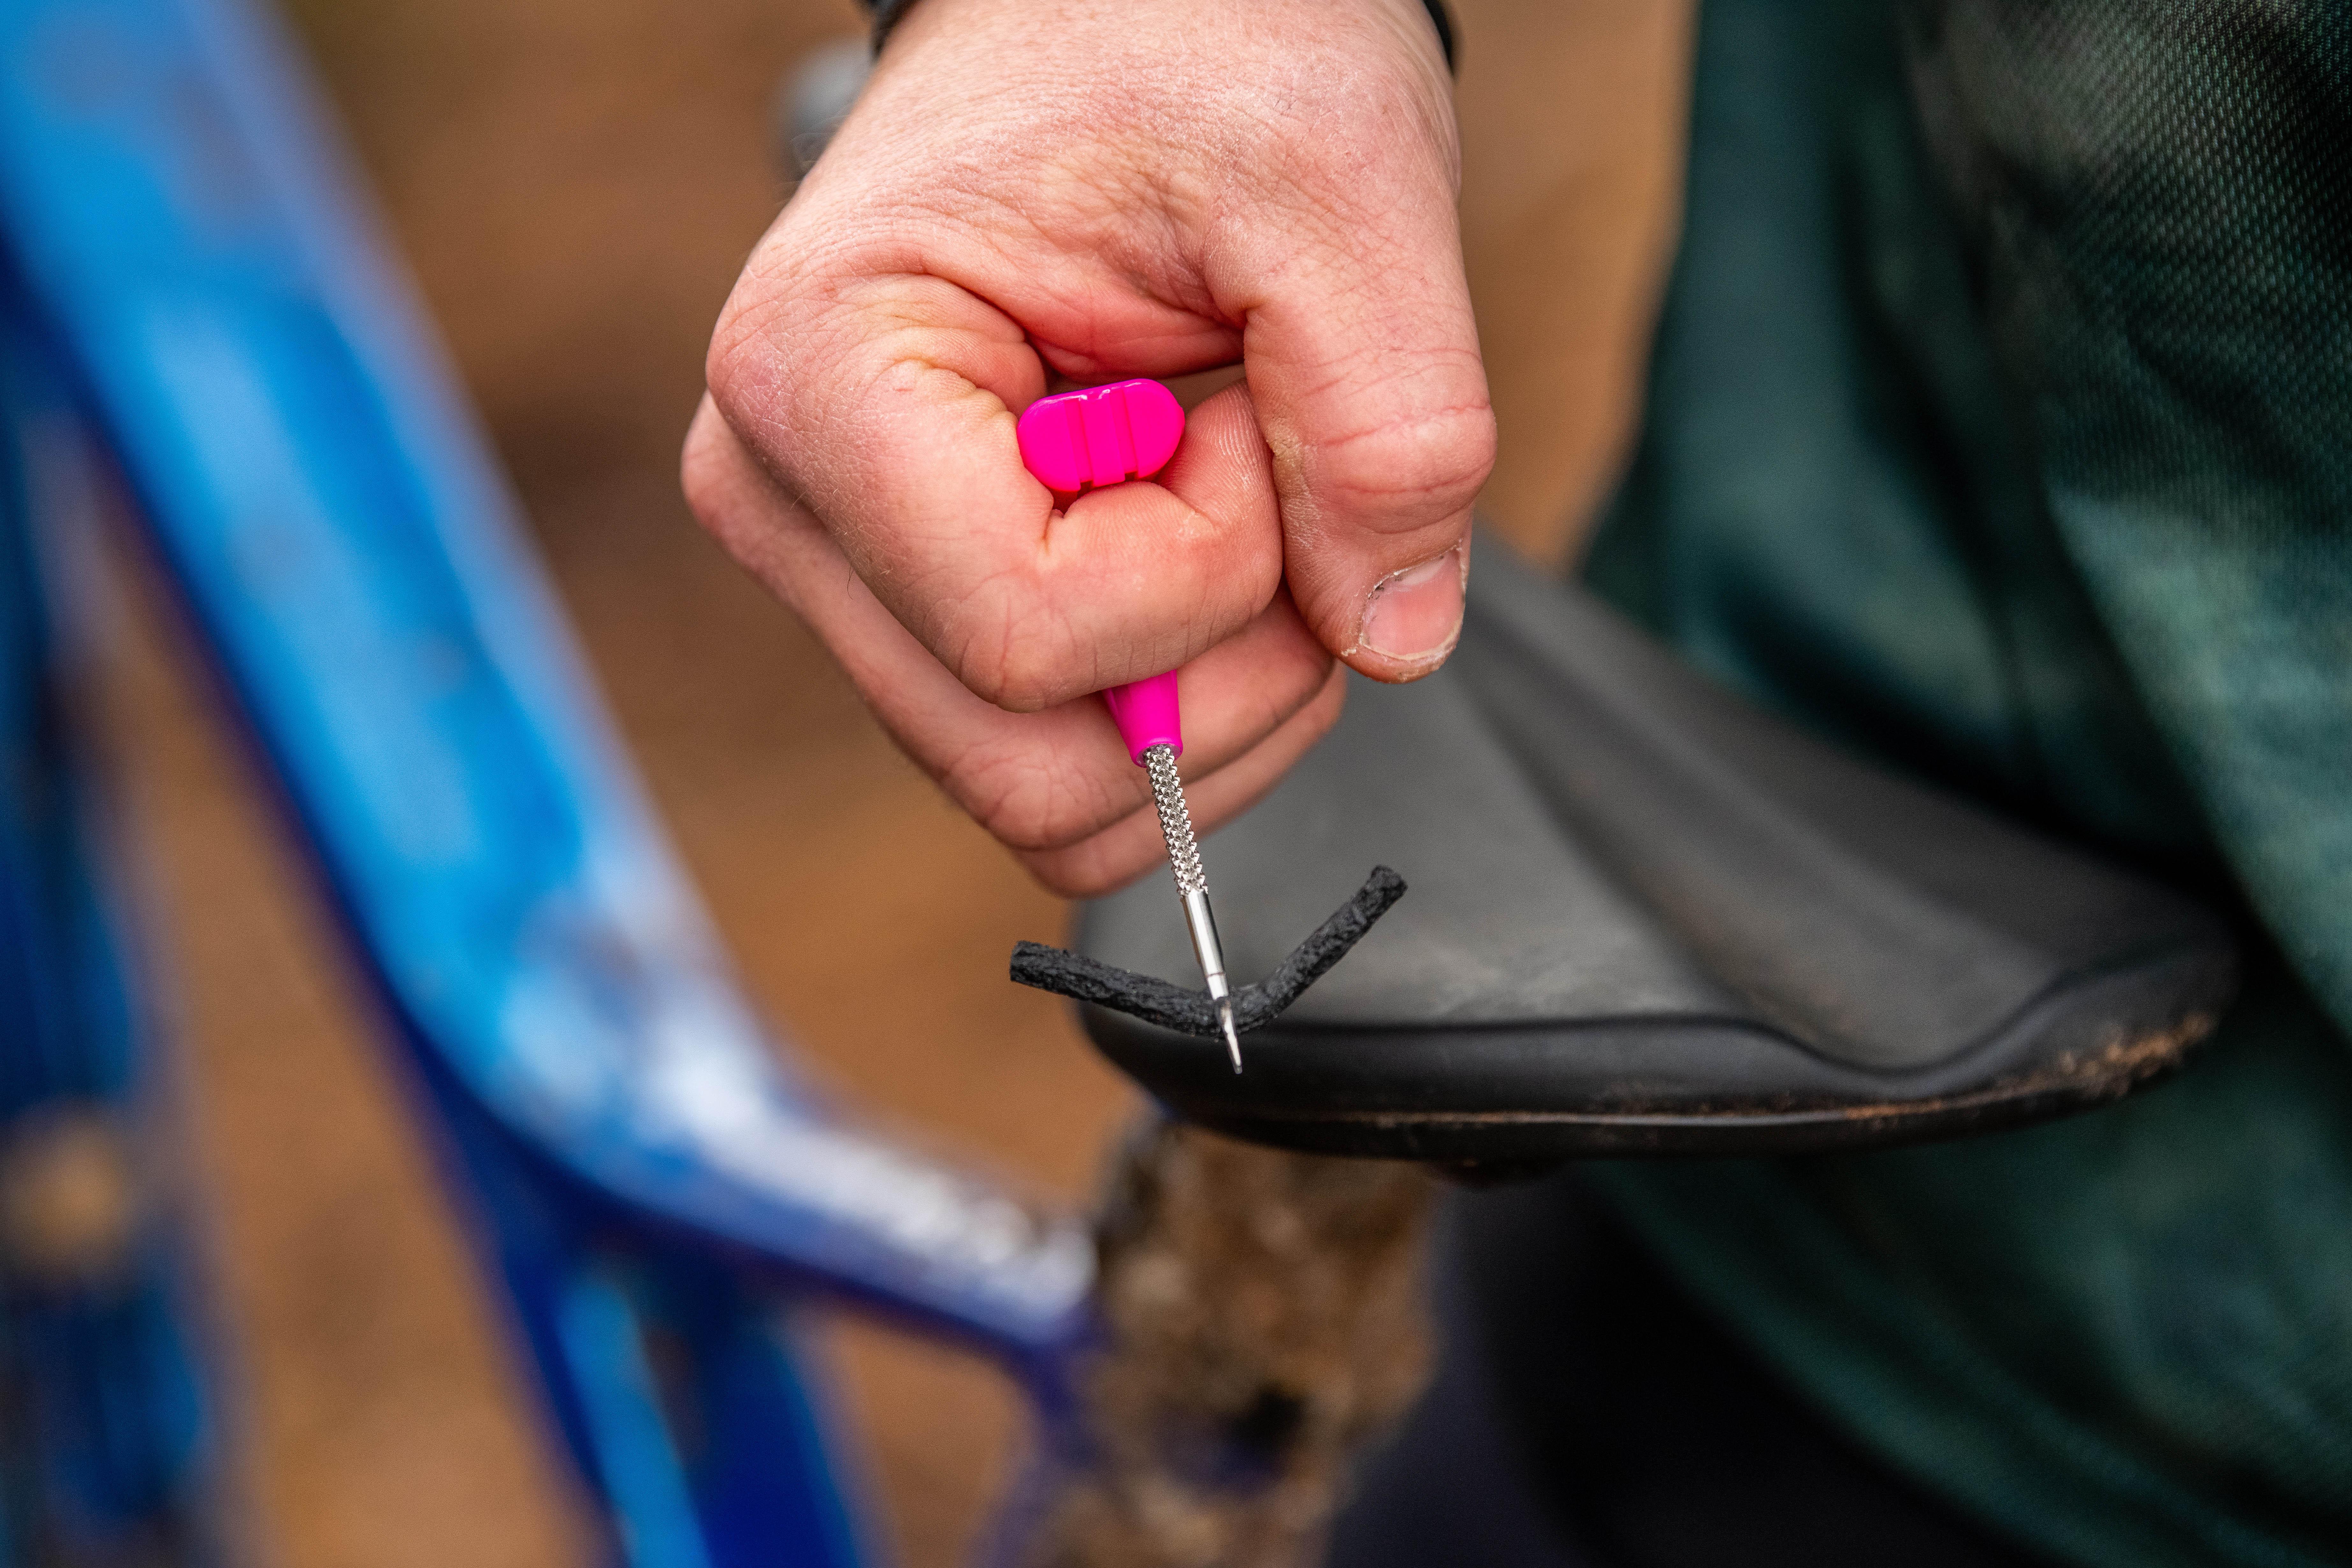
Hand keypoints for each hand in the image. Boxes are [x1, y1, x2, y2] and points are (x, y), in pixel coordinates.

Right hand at [683, 0, 1492, 894]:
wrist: (1123, 12)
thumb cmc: (1190, 46)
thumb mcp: (1338, 187)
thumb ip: (1394, 425)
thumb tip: (1393, 641)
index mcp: (821, 382)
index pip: (1026, 634)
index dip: (1210, 568)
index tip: (1246, 410)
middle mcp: (789, 507)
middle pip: (1024, 769)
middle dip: (1215, 671)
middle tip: (1267, 479)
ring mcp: (842, 575)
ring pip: (1046, 795)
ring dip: (1208, 694)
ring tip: (1232, 494)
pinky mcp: (914, 611)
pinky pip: (1057, 757)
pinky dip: (1181, 691)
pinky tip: (1197, 535)